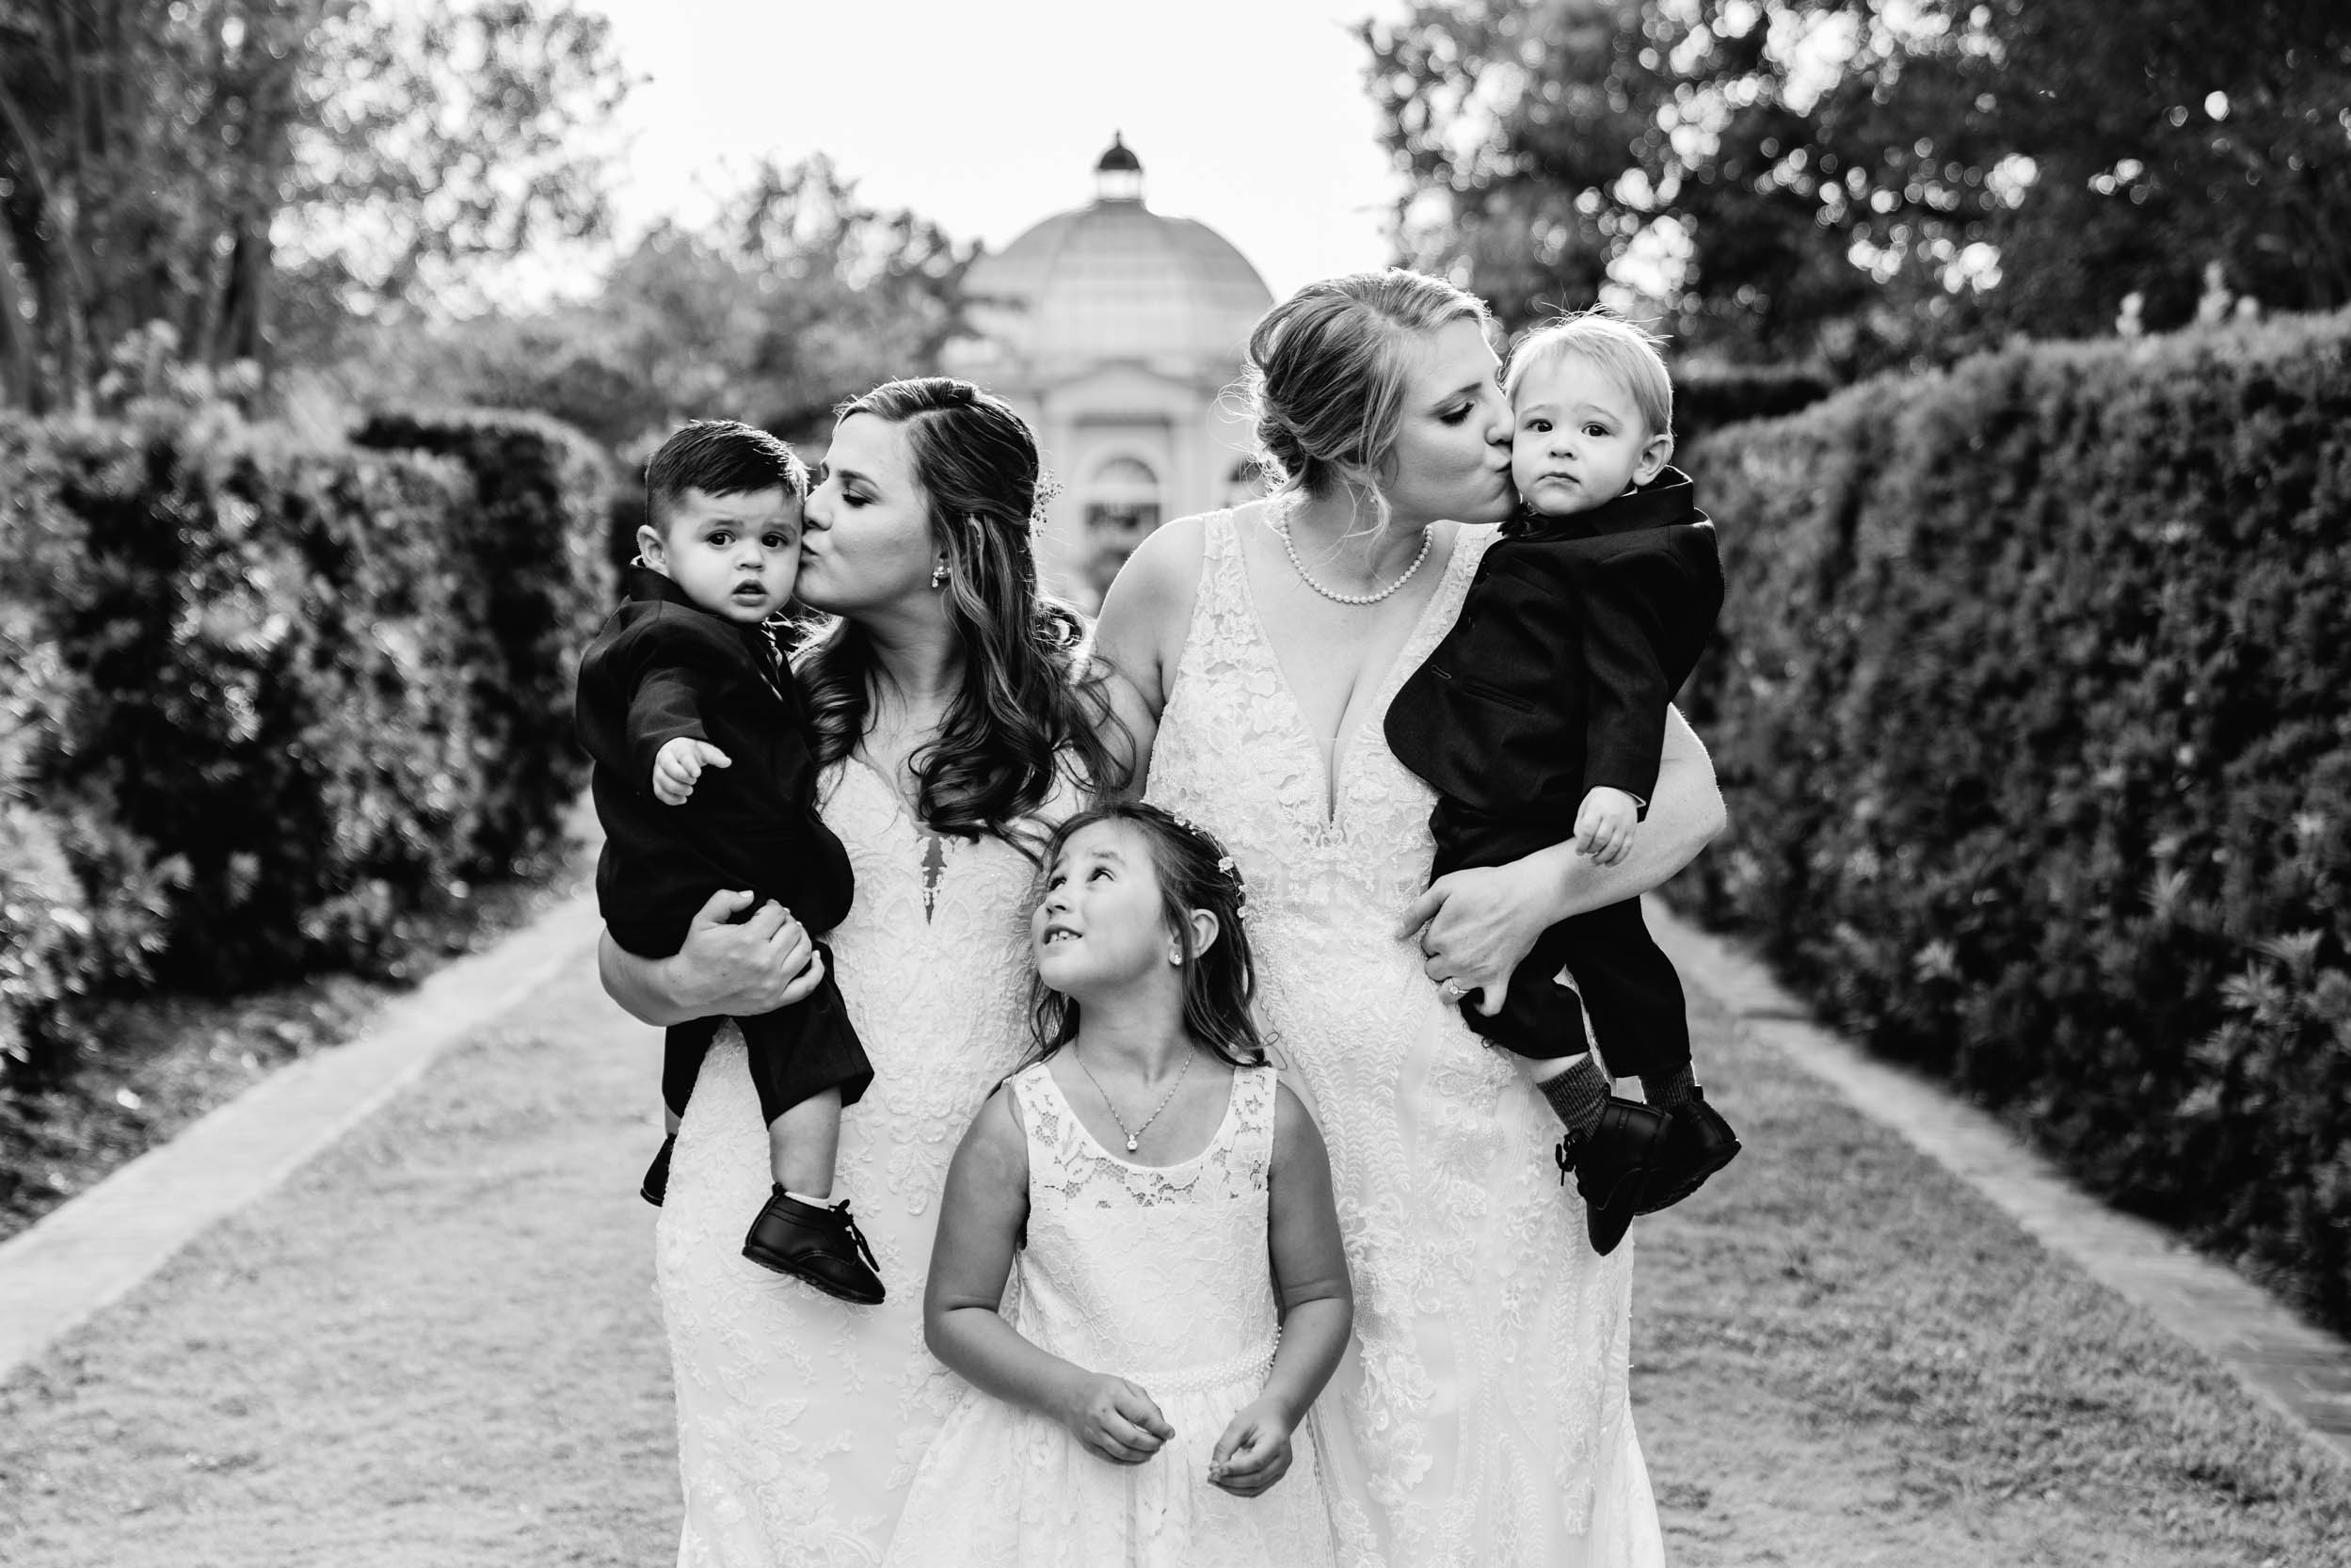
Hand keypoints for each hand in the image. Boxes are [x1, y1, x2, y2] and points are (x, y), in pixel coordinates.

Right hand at [653, 738, 730, 804]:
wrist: (675, 752)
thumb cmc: (693, 752)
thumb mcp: (705, 750)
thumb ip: (715, 756)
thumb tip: (727, 762)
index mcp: (678, 748)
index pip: (682, 756)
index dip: (689, 766)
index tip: (698, 774)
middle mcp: (665, 758)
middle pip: (668, 768)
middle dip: (681, 777)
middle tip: (694, 781)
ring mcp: (658, 770)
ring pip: (662, 781)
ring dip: (676, 789)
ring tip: (690, 790)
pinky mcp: (657, 782)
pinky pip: (659, 792)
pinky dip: (670, 799)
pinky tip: (683, 799)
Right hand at [670, 890, 820, 1014]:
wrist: (688, 990)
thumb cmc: (696, 954)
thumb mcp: (702, 920)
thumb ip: (725, 899)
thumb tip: (751, 896)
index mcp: (748, 939)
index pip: (777, 914)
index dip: (773, 906)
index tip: (766, 909)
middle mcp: (764, 962)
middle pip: (793, 931)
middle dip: (786, 921)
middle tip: (776, 922)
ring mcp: (772, 983)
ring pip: (804, 951)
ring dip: (801, 938)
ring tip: (790, 934)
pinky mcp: (774, 1000)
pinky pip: (807, 985)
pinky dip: (816, 969)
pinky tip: (814, 957)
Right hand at [1054, 1372, 1172, 1465]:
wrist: (1069, 1394)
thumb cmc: (1102, 1388)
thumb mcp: (1125, 1385)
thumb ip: (1145, 1403)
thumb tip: (1161, 1424)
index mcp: (1113, 1395)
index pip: (1141, 1416)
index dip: (1160, 1427)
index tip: (1170, 1433)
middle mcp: (1101, 1414)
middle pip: (1132, 1438)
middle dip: (1152, 1444)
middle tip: (1161, 1443)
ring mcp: (1093, 1431)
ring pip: (1122, 1452)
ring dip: (1142, 1455)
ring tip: (1153, 1451)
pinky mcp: (1088, 1444)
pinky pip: (1111, 1458)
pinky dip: (1129, 1461)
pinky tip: (1139, 1457)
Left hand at [1207, 1397, 1294, 1496]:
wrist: (1276, 1415)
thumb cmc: (1257, 1417)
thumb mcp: (1239, 1424)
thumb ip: (1226, 1445)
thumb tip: (1214, 1468)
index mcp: (1277, 1442)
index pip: (1256, 1462)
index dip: (1235, 1469)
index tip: (1215, 1469)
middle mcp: (1283, 1459)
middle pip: (1256, 1479)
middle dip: (1231, 1481)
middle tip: (1211, 1476)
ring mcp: (1281, 1470)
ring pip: (1255, 1488)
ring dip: (1233, 1488)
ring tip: (1215, 1481)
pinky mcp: (1275, 1476)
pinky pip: (1256, 1489)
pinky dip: (1239, 1489)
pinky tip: (1225, 1483)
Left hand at [1395, 857, 1554, 1018]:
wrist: (1526, 895)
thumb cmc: (1486, 886)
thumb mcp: (1444, 887)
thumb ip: (1417, 911)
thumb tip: (1396, 934)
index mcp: (1439, 938)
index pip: (1425, 947)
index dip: (1435, 936)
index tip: (1449, 925)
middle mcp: (1454, 961)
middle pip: (1432, 971)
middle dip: (1439, 960)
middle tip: (1456, 944)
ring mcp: (1476, 974)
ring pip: (1449, 994)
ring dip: (1449, 985)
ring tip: (1458, 970)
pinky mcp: (1499, 979)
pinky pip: (1490, 1007)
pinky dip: (1483, 1007)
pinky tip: (1478, 998)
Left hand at [1573, 787, 1640, 867]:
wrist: (1620, 790)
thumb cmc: (1599, 801)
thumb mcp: (1585, 807)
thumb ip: (1580, 825)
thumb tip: (1580, 843)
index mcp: (1597, 810)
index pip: (1588, 831)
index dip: (1581, 844)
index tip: (1578, 851)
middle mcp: (1612, 818)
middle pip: (1601, 840)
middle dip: (1591, 850)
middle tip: (1587, 852)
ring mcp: (1623, 825)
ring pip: (1614, 847)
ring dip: (1603, 858)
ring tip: (1594, 861)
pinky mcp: (1631, 831)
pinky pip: (1626, 848)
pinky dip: (1617, 859)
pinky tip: (1608, 863)